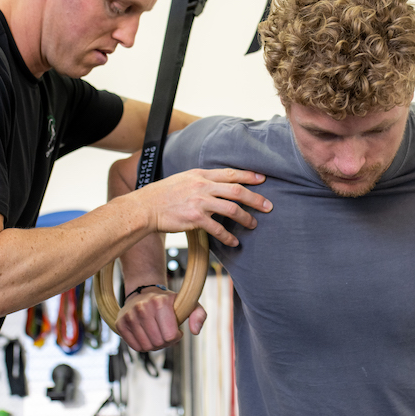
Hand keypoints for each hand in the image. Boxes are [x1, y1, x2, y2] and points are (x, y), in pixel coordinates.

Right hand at [115, 287, 206, 350]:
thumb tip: (194, 331)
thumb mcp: (188, 304)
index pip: (171, 336)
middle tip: (166, 332)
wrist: (143, 291)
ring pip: (147, 347)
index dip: (176, 336)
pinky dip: (143, 345)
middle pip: (159, 343)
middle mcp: (142, 308)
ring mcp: (129, 316)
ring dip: (155, 345)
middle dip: (166, 342)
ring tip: (157, 333)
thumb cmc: (169, 302)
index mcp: (160, 303)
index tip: (176, 329)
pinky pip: (135, 347)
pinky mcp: (120, 324)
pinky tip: (147, 335)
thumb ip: (199, 315)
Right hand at [136, 168, 271, 246]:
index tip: (263, 179)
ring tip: (254, 224)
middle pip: (237, 191)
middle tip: (268, 206)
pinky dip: (228, 237)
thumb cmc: (163, 194)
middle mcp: (202, 186)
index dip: (249, 176)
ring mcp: (200, 202)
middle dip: (256, 199)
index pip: (230, 173)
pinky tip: (234, 242)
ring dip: (246, 218)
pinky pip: (217, 229)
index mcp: (201, 175)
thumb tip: (218, 184)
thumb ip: (201, 180)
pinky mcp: (195, 219)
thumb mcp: (184, 179)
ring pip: (232, 209)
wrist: (145, 207)